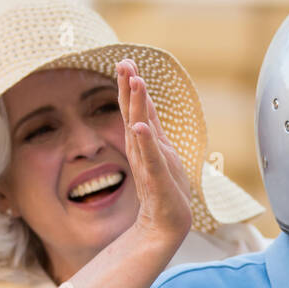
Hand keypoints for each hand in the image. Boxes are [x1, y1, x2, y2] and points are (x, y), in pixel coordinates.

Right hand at [115, 59, 193, 241]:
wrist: (165, 226)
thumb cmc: (165, 191)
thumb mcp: (160, 154)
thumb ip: (151, 131)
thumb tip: (144, 107)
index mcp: (146, 142)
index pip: (138, 109)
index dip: (132, 86)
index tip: (127, 61)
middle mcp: (143, 149)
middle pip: (133, 112)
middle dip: (128, 87)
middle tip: (124, 62)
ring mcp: (148, 163)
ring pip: (141, 129)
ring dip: (137, 105)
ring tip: (136, 81)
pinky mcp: (156, 179)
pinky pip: (150, 157)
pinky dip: (145, 142)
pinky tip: (140, 127)